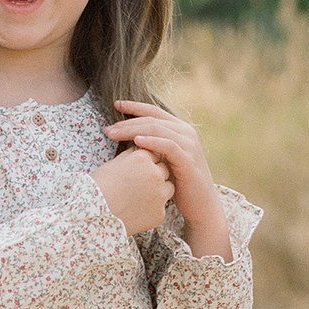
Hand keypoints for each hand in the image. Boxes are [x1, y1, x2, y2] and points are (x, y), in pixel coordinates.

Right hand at [92, 146, 173, 236]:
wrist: (93, 215)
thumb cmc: (98, 188)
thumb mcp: (113, 164)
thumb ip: (132, 155)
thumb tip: (140, 148)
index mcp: (142, 159)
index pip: (154, 153)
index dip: (147, 161)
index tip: (137, 168)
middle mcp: (154, 175)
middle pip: (164, 169)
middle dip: (155, 174)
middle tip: (137, 183)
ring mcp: (159, 196)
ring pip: (168, 187)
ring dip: (159, 190)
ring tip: (139, 196)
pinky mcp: (159, 214)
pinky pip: (161, 207)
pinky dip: (152, 208)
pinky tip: (137, 210)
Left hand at [104, 101, 231, 260]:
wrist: (201, 204)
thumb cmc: (178, 183)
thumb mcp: (163, 160)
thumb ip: (152, 146)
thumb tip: (128, 138)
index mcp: (180, 129)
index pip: (154, 111)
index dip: (135, 106)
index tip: (116, 104)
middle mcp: (186, 132)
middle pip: (152, 119)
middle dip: (127, 122)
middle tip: (108, 129)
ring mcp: (189, 145)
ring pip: (157, 129)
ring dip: (133, 130)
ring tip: (114, 134)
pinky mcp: (188, 159)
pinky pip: (168, 146)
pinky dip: (152, 141)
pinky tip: (136, 141)